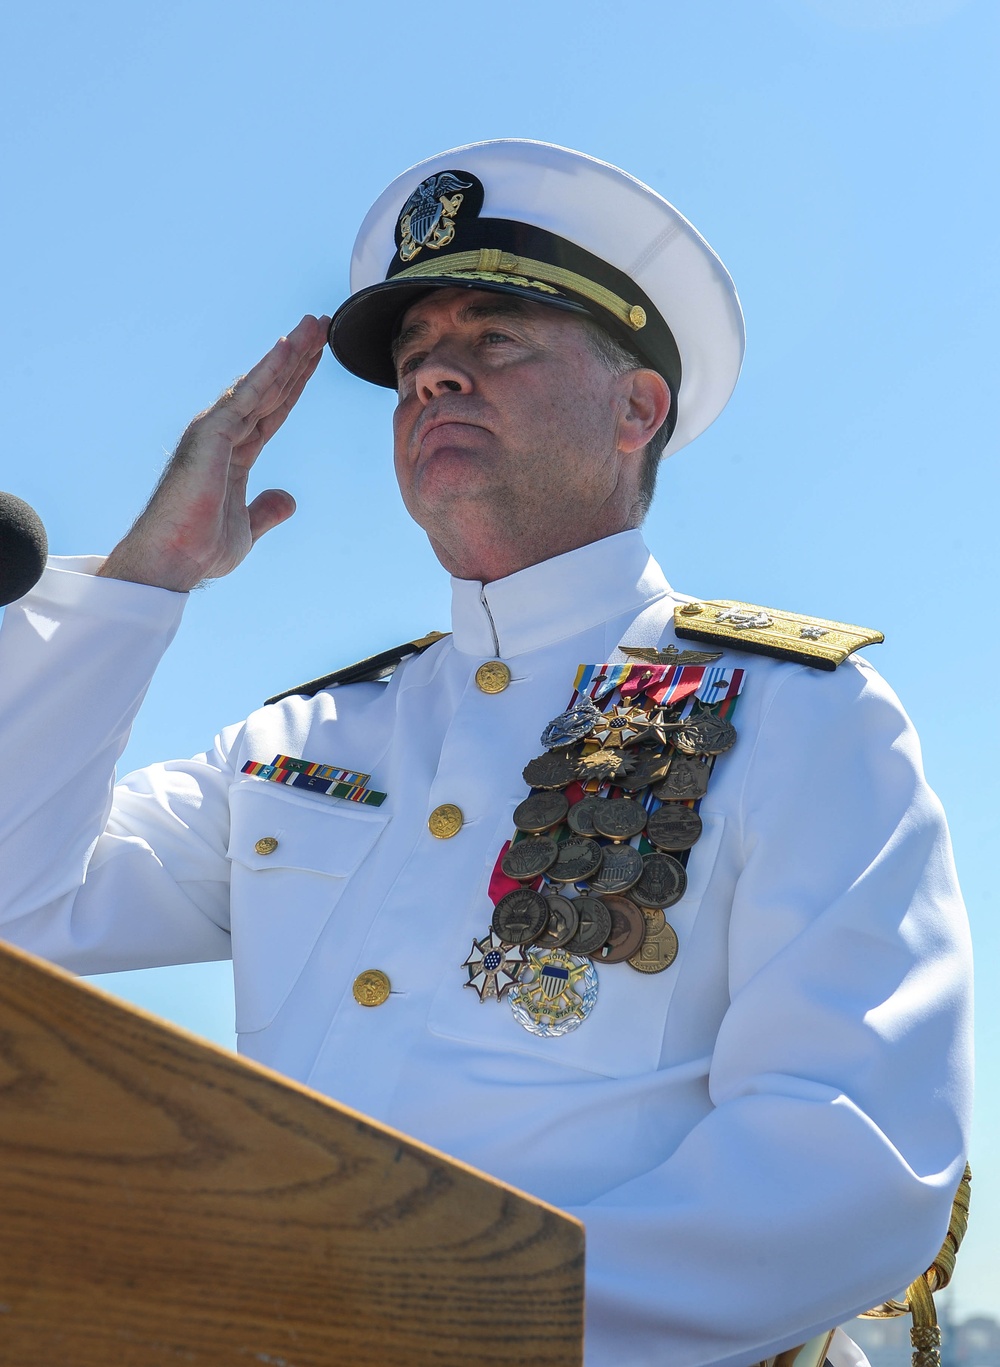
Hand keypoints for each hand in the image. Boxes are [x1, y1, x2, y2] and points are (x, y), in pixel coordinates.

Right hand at [98, 314, 329, 590]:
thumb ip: (267, 510)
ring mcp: (216, 430)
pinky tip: (289, 347)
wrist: (173, 561)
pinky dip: (269, 371)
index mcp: (235, 454)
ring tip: (314, 324)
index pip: (274, 410)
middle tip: (321, 324)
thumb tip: (289, 500)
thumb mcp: (248, 530)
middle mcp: (224, 434)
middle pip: (271, 388)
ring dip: (289, 353)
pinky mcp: (211, 433)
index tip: (316, 356)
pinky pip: (247, 396)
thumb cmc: (200, 548)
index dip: (295, 383)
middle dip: (298, 356)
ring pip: (261, 384)